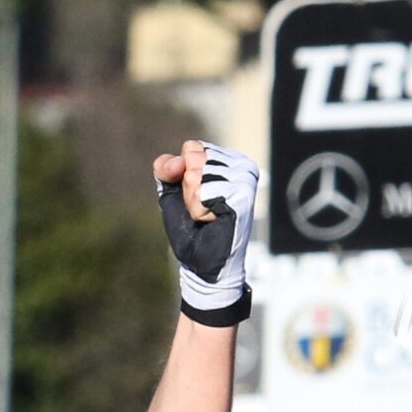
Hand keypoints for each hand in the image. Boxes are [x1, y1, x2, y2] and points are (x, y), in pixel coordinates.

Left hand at [152, 141, 256, 324]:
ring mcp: (245, 179)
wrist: (202, 264)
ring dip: (194, 202)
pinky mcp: (244, 196)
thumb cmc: (191, 230)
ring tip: (207, 217)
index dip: (180, 174)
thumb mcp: (171, 194)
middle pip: (194, 160)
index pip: (191, 147)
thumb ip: (166, 169)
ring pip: (199, 176)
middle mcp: (240, 165)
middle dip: (188, 190)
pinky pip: (206, 192)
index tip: (191, 197)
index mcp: (226, 160)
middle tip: (200, 210)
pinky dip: (201, 210)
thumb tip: (179, 160)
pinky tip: (213, 221)